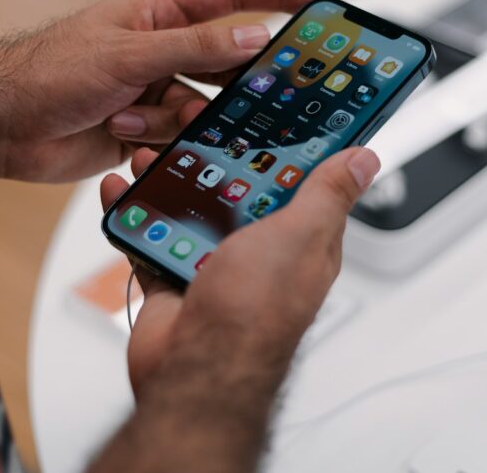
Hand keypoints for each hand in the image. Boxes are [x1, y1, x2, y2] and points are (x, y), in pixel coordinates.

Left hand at [0, 0, 326, 183]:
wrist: (1, 126)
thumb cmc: (47, 72)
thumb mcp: (128, 53)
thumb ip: (194, 47)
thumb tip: (252, 36)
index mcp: (160, 14)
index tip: (320, 3)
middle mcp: (162, 50)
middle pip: (226, 61)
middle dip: (234, 82)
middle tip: (258, 96)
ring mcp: (154, 90)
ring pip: (203, 107)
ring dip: (177, 119)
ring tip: (138, 119)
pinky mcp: (143, 129)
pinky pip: (178, 137)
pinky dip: (158, 141)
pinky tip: (125, 136)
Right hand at [98, 145, 379, 397]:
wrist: (197, 373)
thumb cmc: (255, 313)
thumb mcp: (301, 236)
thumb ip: (328, 196)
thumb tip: (364, 161)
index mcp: (301, 241)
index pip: (300, 183)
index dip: (285, 148)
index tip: (264, 113)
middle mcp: (260, 253)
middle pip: (238, 190)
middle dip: (214, 158)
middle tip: (192, 125)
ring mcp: (216, 267)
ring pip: (191, 210)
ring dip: (168, 180)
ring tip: (150, 153)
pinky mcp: (175, 281)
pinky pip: (152, 239)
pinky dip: (134, 214)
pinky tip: (122, 191)